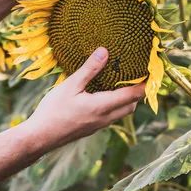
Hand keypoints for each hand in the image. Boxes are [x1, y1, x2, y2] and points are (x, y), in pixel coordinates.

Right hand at [23, 47, 144, 150]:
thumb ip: (89, 69)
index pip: (133, 95)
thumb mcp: (71, 86)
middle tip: (135, 76)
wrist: (39, 138)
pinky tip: (102, 96)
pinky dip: (114, 106)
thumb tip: (105, 52)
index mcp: (103, 106)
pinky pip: (110, 117)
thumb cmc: (53, 111)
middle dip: (136, 93)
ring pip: (121, 113)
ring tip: (120, 83)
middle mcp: (105, 118)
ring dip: (125, 100)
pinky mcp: (91, 128)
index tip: (151, 73)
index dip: (145, 84)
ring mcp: (99, 125)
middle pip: (131, 106)